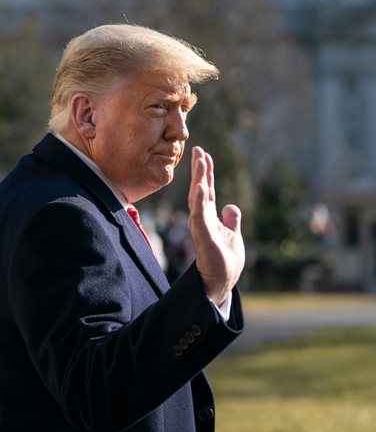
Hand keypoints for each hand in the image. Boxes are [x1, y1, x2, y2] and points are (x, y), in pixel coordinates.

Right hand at [187, 146, 244, 306]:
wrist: (221, 282)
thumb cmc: (225, 261)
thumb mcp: (233, 235)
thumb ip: (231, 220)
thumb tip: (231, 206)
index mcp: (209, 216)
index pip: (206, 189)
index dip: (206, 172)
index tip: (204, 154)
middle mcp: (202, 218)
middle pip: (200, 189)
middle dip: (199, 169)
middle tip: (198, 149)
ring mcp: (201, 226)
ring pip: (198, 198)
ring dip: (198, 179)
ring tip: (199, 160)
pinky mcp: (203, 236)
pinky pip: (200, 214)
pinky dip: (199, 200)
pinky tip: (200, 186)